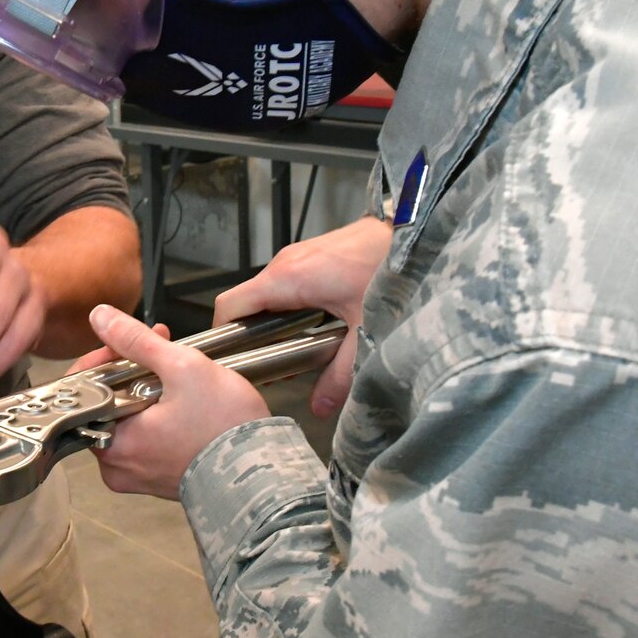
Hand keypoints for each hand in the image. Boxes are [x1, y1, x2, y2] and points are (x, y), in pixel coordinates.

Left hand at [82, 305, 269, 499]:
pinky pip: (145, 439)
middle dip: (130, 370)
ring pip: (126, 419)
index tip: (128, 343)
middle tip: (161, 350)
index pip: (84, 391)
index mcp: (112, 444)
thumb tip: (100, 317)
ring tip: (177, 373)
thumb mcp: (181, 368)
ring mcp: (137, 477)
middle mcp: (116, 467)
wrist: (264, 475)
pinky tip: (182, 400)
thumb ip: (136, 340)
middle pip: (105, 404)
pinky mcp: (158, 479)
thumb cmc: (225, 426)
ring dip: (145, 390)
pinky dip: (157, 416)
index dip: (105, 358)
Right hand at [214, 215, 390, 416]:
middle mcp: (284, 263)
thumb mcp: (365, 331)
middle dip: (251, 336)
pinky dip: (289, 307)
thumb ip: (342, 373)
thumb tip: (319, 406)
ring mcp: (298, 255)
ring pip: (267, 293)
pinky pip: (286, 283)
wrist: (416, 230)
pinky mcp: (313, 254)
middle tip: (268, 367)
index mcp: (286, 279)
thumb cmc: (388, 272)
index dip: (222, 336)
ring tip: (295, 351)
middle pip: (246, 302)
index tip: (231, 362)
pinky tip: (316, 326)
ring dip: (272, 321)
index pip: (228, 306)